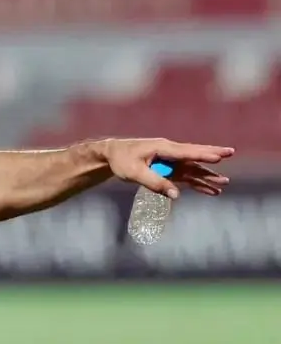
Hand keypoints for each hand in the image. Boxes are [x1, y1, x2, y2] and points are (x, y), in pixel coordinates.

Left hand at [102, 138, 233, 198]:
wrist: (111, 155)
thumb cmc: (121, 160)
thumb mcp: (135, 173)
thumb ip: (155, 183)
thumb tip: (176, 195)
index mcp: (162, 148)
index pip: (185, 152)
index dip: (202, 154)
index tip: (218, 156)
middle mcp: (169, 152)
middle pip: (194, 155)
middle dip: (212, 155)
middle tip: (231, 153)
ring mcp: (169, 161)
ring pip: (192, 168)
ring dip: (207, 176)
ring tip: (224, 183)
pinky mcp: (168, 169)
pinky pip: (185, 176)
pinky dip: (197, 183)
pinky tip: (210, 191)